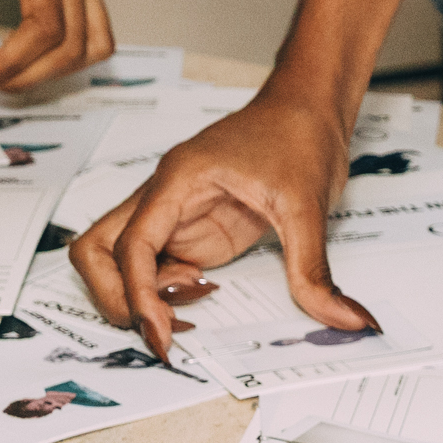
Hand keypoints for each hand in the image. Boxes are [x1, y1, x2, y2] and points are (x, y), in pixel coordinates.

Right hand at [71, 83, 364, 358]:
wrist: (308, 107)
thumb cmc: (298, 133)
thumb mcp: (309, 205)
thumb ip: (315, 270)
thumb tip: (345, 319)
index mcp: (179, 180)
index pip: (131, 245)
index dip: (137, 297)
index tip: (161, 335)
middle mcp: (164, 197)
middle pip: (97, 251)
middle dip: (117, 299)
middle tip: (164, 329)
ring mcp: (173, 215)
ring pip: (116, 261)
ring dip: (138, 296)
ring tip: (188, 310)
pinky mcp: (190, 229)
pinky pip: (153, 267)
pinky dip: (165, 294)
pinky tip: (204, 296)